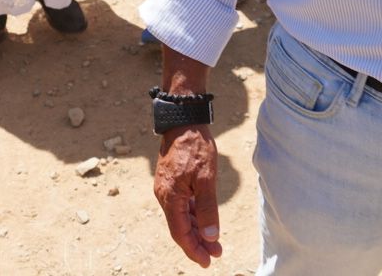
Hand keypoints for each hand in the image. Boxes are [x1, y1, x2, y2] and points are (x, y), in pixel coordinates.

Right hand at [154, 125, 221, 266]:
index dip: (194, 249)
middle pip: (180, 227)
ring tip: (215, 241)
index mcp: (170, 197)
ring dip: (197, 230)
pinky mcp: (172, 182)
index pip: (180, 232)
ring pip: (181, 217)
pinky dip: (194, 215)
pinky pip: (182, 205)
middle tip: (217, 253)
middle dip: (198, 243)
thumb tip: (210, 235)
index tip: (208, 261)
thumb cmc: (195, 147)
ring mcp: (167, 189)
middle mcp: (164, 196)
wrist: (183, 121)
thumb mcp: (206, 178)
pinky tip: (205, 221)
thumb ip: (208, 208)